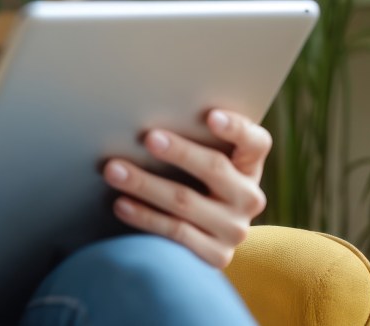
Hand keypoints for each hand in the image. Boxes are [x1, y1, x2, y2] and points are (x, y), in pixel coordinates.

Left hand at [102, 109, 270, 268]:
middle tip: (148, 138)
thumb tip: (141, 115)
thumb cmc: (193, 181)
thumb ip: (191, 140)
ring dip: (145, 184)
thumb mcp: (202, 161)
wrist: (203, 237)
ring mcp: (235, 229)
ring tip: (114, 170)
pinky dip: (144, 216)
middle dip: (179, 151)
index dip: (236, 127)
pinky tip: (121, 204)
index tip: (211, 116)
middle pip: (215, 168)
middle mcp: (248, 197)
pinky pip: (176, 233)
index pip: (255, 142)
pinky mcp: (216, 255)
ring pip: (186, 201)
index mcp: (248, 165)